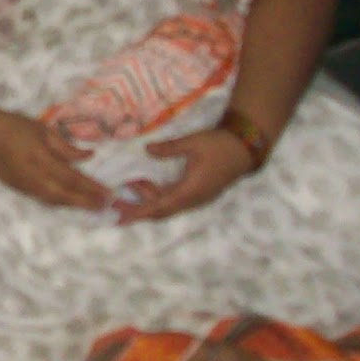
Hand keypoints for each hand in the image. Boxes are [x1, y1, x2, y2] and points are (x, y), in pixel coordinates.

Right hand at [0, 104, 110, 210]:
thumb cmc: (12, 126)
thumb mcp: (41, 128)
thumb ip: (64, 146)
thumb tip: (89, 156)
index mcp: (39, 157)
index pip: (71, 177)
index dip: (91, 188)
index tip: (108, 193)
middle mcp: (33, 176)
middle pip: (64, 194)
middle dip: (86, 201)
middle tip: (106, 206)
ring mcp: (24, 185)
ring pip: (53, 200)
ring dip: (74, 205)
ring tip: (93, 206)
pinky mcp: (18, 189)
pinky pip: (43, 199)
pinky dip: (60, 202)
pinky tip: (71, 201)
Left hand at [109, 125, 254, 223]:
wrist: (243, 147)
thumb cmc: (218, 145)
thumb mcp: (192, 143)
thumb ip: (169, 148)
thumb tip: (147, 150)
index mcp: (190, 191)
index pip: (159, 207)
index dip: (138, 213)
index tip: (120, 217)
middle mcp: (192, 199)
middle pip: (160, 210)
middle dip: (138, 209)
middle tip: (116, 204)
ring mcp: (196, 198)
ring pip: (167, 205)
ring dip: (148, 197)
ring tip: (131, 183)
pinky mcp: (198, 193)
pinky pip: (174, 199)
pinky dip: (158, 194)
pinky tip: (148, 183)